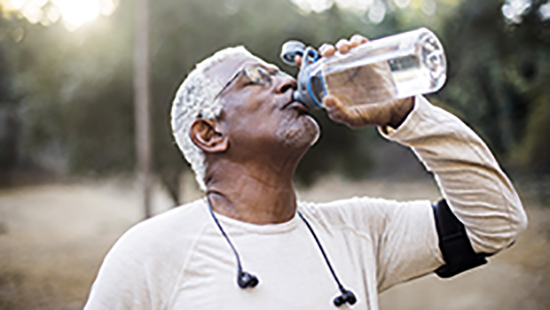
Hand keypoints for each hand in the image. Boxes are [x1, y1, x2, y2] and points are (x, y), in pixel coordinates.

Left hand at [296, 35, 413, 128]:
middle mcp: (342, 72)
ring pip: (343, 47)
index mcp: (333, 84)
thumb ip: (338, 113)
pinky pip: (361, 43)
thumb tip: (326, 100)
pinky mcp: (371, 56)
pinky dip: (357, 40)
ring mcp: (356, 63)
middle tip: (328, 53)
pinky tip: (356, 45)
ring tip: (343, 50)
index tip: (299, 59)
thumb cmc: (372, 115)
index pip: (316, 70)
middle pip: (329, 55)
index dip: (306, 62)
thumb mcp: (353, 119)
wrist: (396, 110)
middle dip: (325, 50)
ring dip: (340, 44)